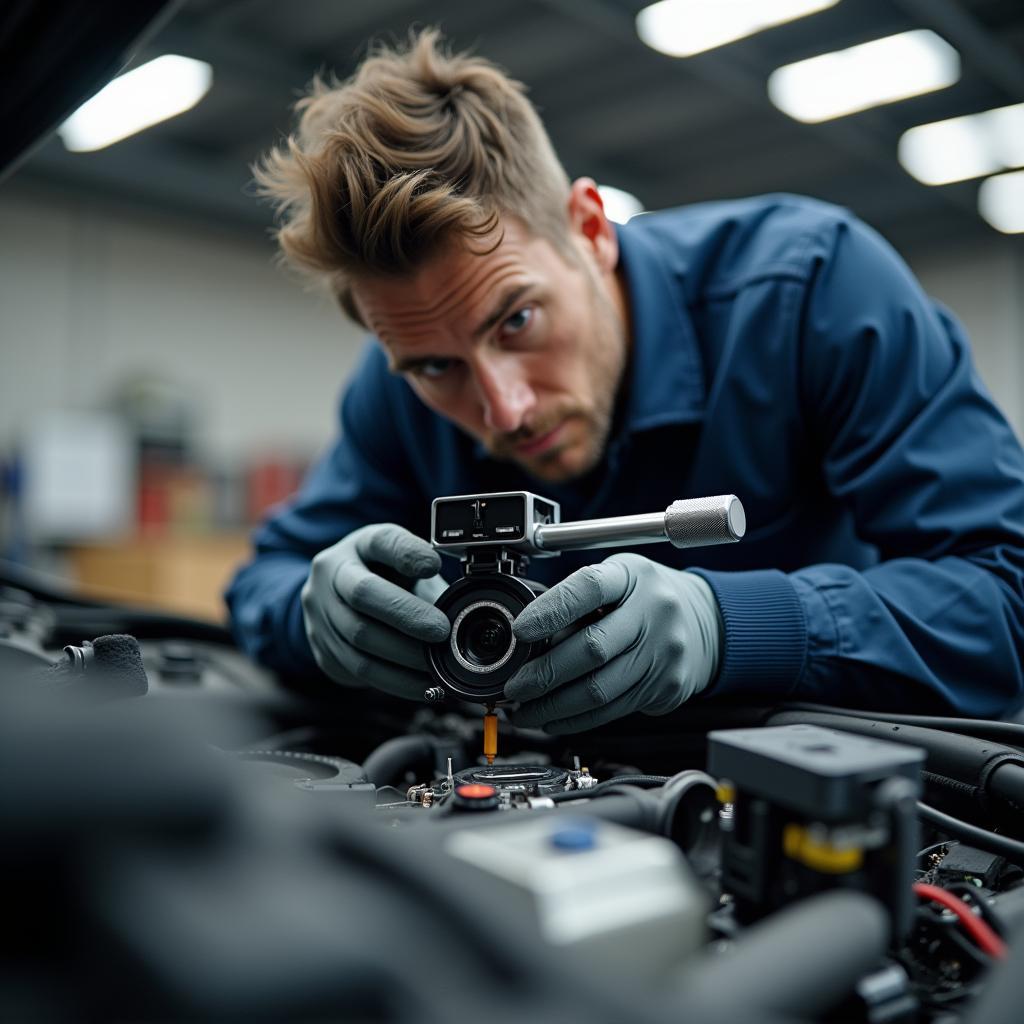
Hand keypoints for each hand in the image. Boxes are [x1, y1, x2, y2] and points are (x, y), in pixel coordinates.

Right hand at [301, 524, 449, 698]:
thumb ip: (427, 580)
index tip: (434, 565)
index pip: (381, 540)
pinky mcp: (319, 647)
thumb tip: (462, 611)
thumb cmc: (381, 577)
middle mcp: (331, 573)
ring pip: (358, 639)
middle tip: (442, 632)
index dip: (407, 553)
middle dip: (407, 616)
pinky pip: (356, 669)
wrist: (334, 599)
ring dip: (403, 658)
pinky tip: (421, 685)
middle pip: (363, 594)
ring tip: (435, 666)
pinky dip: (394, 681)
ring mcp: (317, 611)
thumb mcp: (403, 565)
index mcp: (360, 545)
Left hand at [504, 553, 722, 732]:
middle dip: (544, 673)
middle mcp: (654, 613)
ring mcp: (664, 653)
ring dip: (553, 705)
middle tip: (515, 686)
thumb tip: (526, 640)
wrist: (702, 621)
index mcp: (633, 576)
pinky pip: (612, 710)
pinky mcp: (667, 687)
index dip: (550, 610)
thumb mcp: (615, 578)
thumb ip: (576, 600)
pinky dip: (576, 719)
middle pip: (592, 649)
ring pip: (599, 689)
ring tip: (525, 710)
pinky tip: (554, 717)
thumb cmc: (645, 597)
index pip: (588, 588)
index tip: (519, 631)